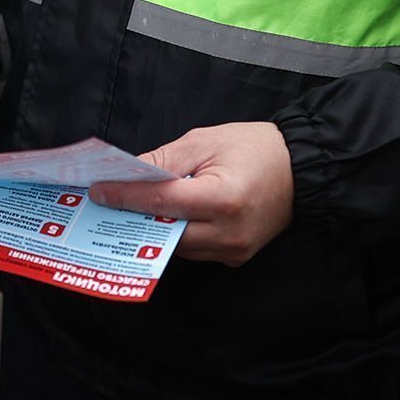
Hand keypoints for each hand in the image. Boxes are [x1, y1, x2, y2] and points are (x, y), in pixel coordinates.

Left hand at [87, 122, 293, 265]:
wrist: (300, 169)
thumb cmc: (254, 149)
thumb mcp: (204, 141)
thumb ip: (163, 159)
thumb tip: (126, 174)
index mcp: (224, 199)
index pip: (162, 201)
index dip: (126, 196)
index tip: (99, 191)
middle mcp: (229, 233)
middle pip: (164, 230)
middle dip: (132, 215)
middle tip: (103, 202)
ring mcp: (234, 251)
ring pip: (176, 245)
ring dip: (151, 227)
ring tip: (125, 207)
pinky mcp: (235, 257)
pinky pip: (193, 249)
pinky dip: (174, 233)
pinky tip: (158, 216)